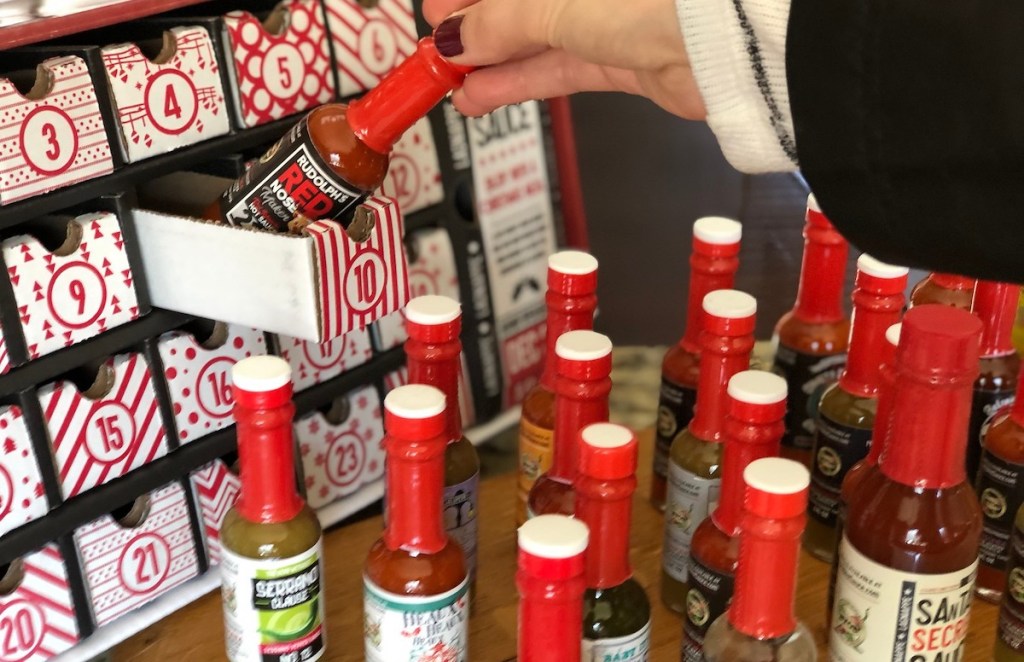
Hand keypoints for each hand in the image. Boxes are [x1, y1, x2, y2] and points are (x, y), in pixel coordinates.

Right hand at [423, 0, 704, 119]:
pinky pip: (557, 69)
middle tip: (436, 54)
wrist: (724, 40)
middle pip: (517, 4)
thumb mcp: (551, 3)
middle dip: (473, 30)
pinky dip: (519, 84)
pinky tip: (483, 95)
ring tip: (451, 85)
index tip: (435, 17)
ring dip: (489, 64)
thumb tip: (455, 35)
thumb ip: (496, 22)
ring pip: (534, 40)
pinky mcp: (623, 59)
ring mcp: (609, 17)